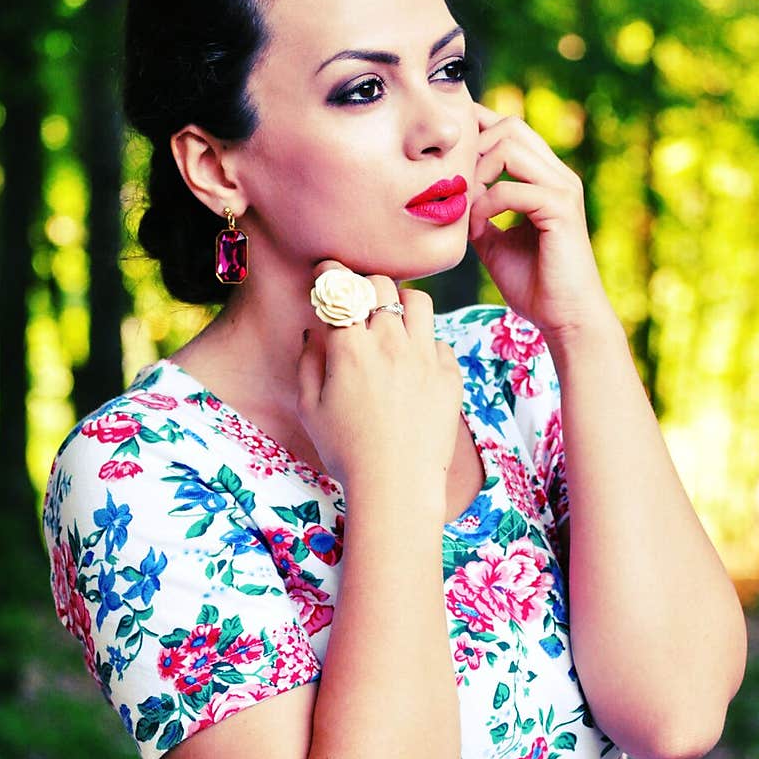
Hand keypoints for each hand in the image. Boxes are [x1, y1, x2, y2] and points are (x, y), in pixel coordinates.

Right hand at [296, 261, 463, 509]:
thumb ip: (308, 362)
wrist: (397, 486)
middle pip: (380, 284)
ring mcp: (425, 357)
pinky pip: (439, 341)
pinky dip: (424, 345)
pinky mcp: (450, 375)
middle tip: (359, 301)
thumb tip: (315, 331)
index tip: (325, 273)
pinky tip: (413, 366)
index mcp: (350, 348)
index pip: (339, 288)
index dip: (329, 273)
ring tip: (392, 322)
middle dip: (365, 285)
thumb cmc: (346, 452)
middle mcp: (390, 343)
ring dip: (400, 303)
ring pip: (417, 301)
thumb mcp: (311, 408)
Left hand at [468, 101, 614, 340]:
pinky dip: (484, 206)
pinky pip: (510, 189)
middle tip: (454, 186)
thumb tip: (452, 199)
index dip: (478, 131)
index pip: (511, 131)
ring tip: (465, 208)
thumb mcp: (494, 243)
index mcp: (546, 179)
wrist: (565, 319)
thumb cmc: (535, 286)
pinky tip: (475, 232)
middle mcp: (558, 176)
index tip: (446, 157)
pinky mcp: (560, 209)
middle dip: (473, 149)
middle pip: (510, 126)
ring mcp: (562, 189)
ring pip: (510, 145)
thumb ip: (479, 215)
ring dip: (477, 173)